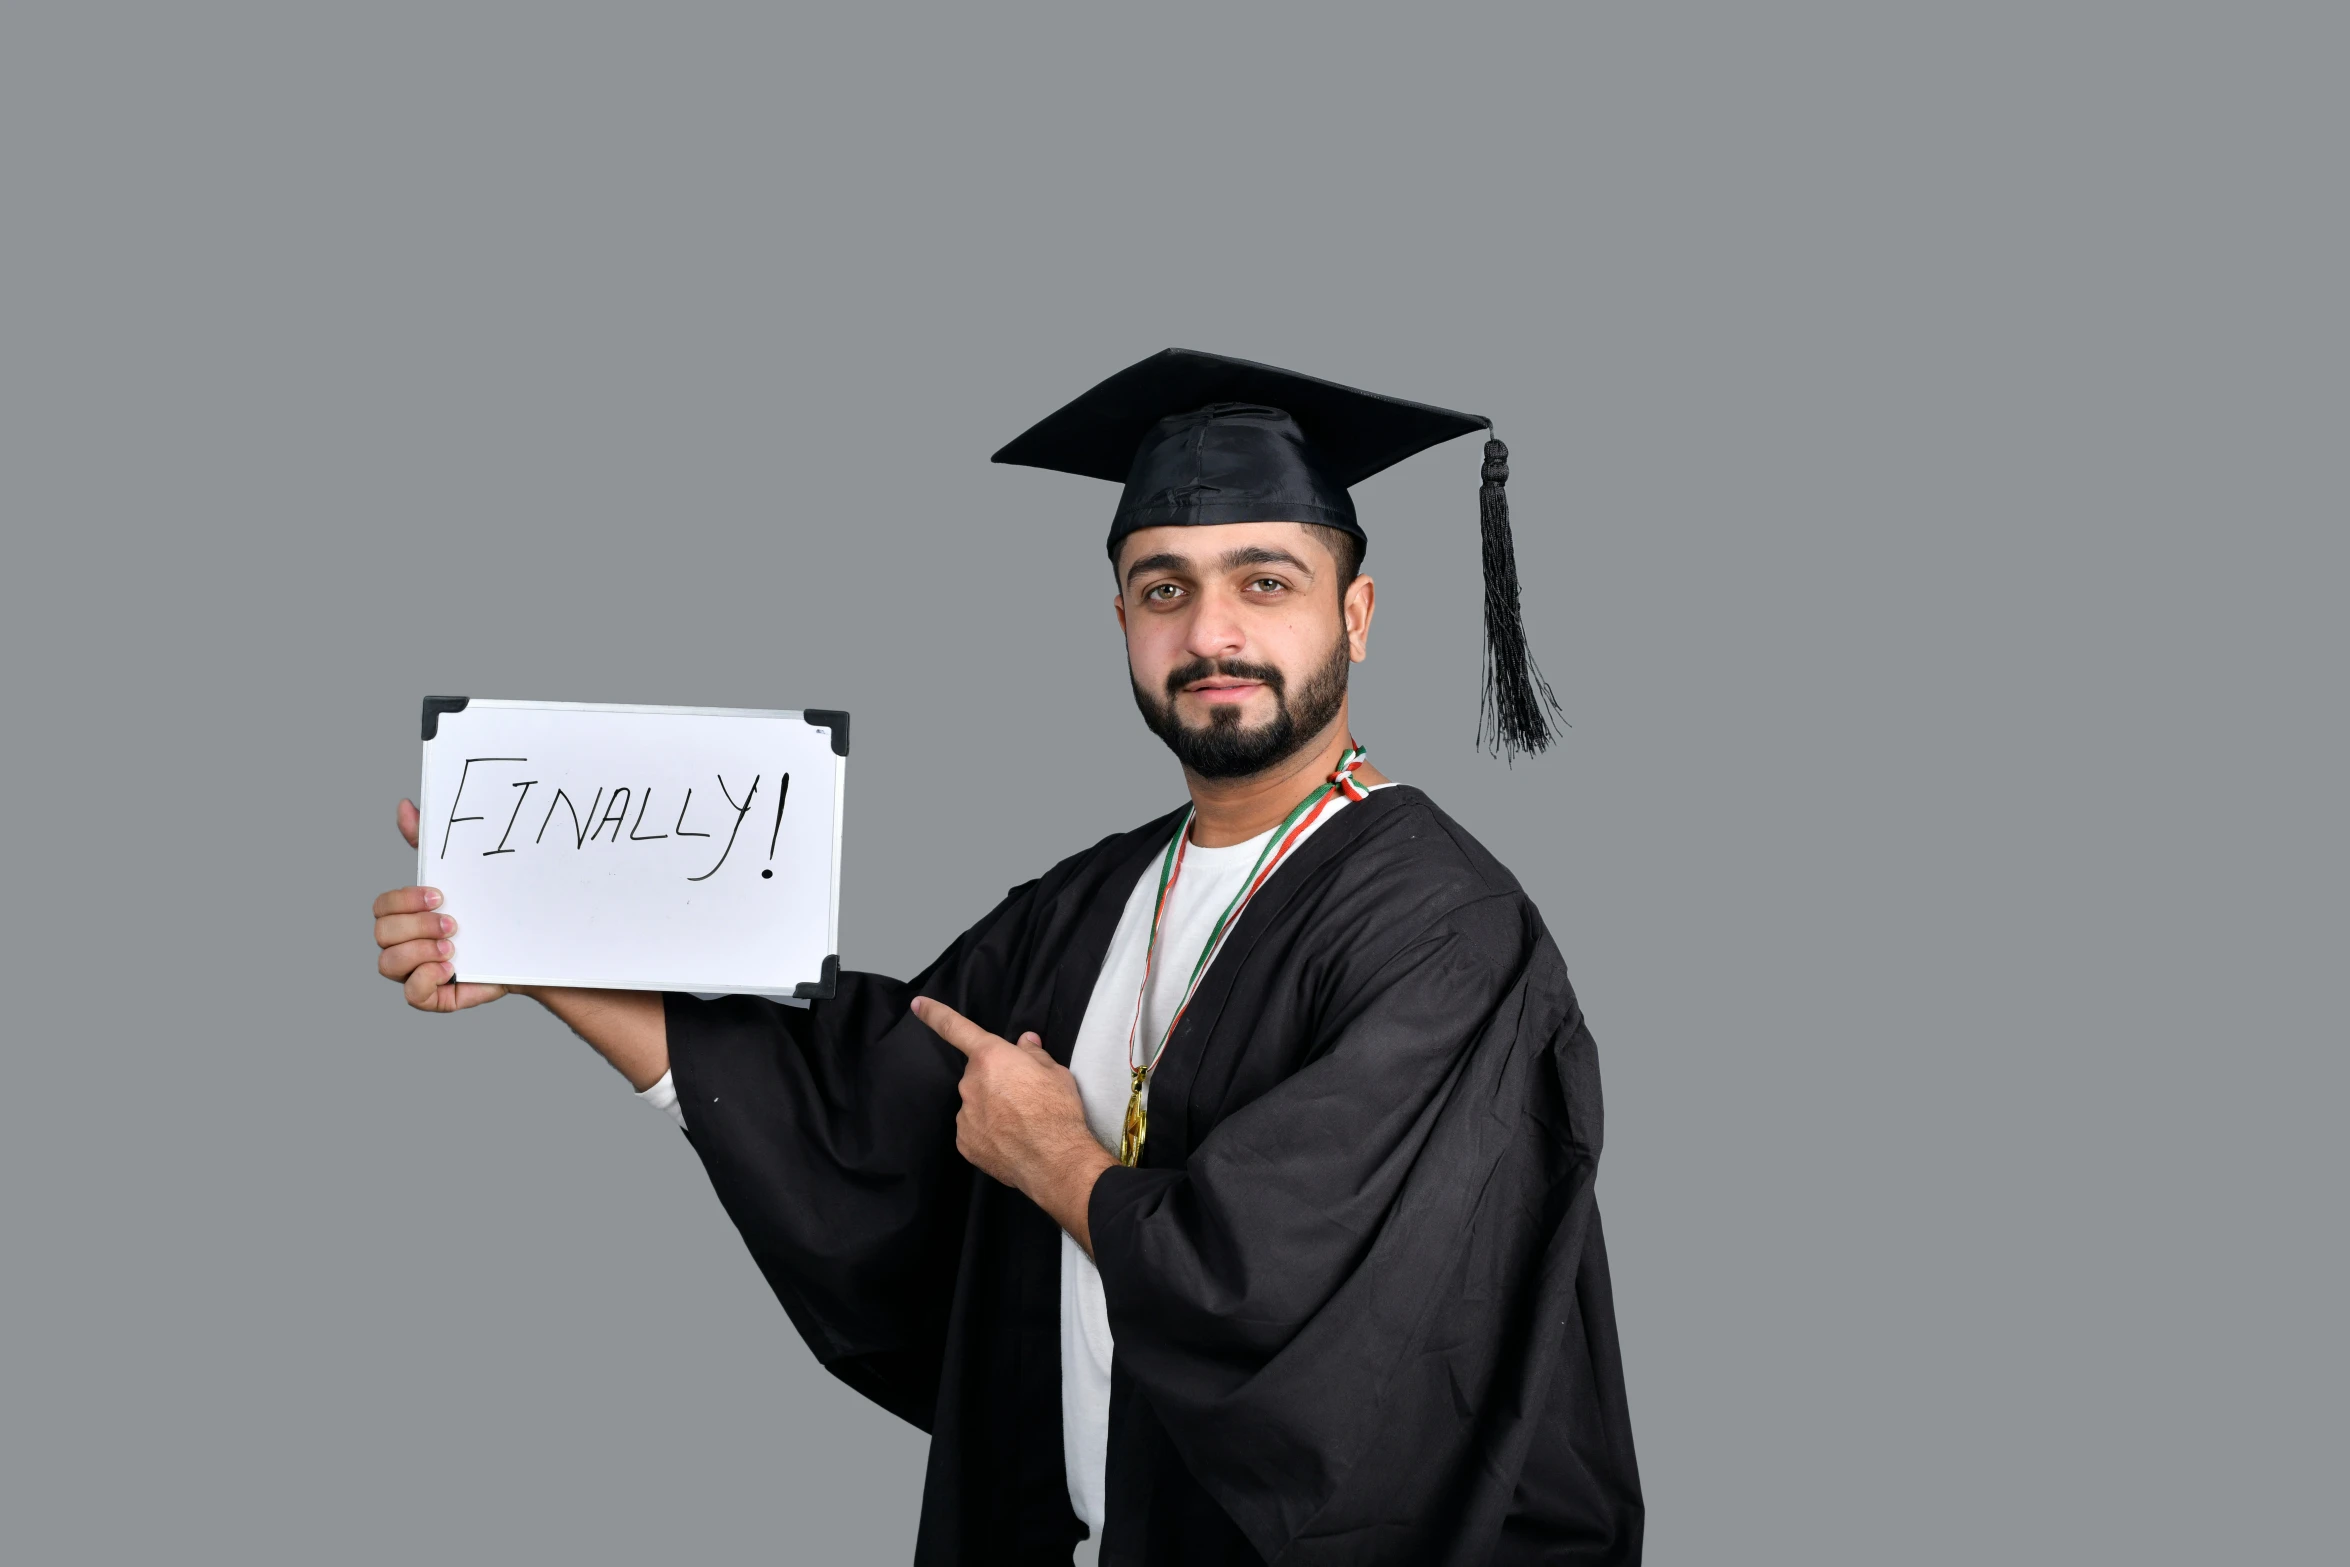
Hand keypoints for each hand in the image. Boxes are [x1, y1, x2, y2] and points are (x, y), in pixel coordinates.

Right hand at [373, 797, 509, 1013]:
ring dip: (420, 952)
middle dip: (416, 926)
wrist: (532, 948)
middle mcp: (406, 945)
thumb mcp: (464, 874)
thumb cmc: (491, 910)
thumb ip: (429, 844)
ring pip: (388, 964)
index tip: (441, 895)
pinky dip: (426, 980)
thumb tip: (406, 806)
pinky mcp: (436, 997)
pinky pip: (411, 996)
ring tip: (454, 947)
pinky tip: (452, 969)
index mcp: (408, 916)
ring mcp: (417, 972)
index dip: (404, 900)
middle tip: (453, 924)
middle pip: (381, 934)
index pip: (381, 907)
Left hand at [912, 997, 1116, 1252]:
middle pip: (978, 1074)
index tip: (917, 1004)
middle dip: (995, 1079)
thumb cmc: (1057, 1110)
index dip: (936, 1014)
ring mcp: (965, 1115)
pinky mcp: (965, 1143)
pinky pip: (974, 1129)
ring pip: (975, 1103)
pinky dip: (988, 1132)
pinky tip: (1010, 1140)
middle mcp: (971, 1083)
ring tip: (1020, 1123)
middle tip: (1023, 1094)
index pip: (957, 1029)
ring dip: (992, 1107)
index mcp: (991, 1057)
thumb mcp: (1056, 1072)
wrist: (1054, 1160)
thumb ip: (1034, 1055)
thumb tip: (1024, 1043)